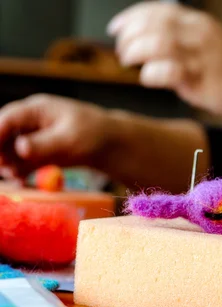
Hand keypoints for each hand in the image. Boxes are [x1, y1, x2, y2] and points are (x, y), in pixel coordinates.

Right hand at [0, 94, 114, 178]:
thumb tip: (20, 148)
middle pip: (4, 134)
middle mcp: (31, 121)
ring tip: (15, 177)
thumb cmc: (93, 134)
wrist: (110, 145)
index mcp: (37, 109)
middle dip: (1, 151)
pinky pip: (21, 162)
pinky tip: (20, 182)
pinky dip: (19, 171)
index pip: (8, 119)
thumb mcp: (69, 139)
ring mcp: (33, 137)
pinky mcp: (39, 152)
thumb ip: (43, 144)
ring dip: (8, 164)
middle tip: (4, 169)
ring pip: (10, 150)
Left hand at [108, 2, 221, 115]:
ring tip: (128, 61)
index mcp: (200, 22)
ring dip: (135, 51)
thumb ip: (182, 37)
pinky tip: (149, 78)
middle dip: (129, 34)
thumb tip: (148, 38)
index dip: (131, 17)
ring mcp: (200, 56)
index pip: (158, 10)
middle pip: (153, 23)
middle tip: (121, 48)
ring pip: (156, 43)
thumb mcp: (209, 41)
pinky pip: (166, 71)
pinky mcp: (200, 79)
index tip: (116, 28)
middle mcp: (199, 34)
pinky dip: (151, 74)